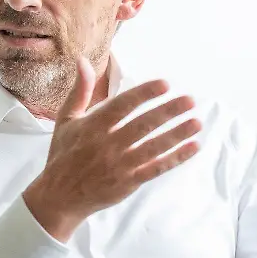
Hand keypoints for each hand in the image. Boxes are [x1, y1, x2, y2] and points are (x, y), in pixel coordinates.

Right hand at [24, 56, 202, 241]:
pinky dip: (176, 158)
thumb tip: (83, 60)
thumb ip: (80, 90)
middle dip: (169, 111)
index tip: (165, 84)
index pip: (123, 105)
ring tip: (197, 122)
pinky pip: (156, 168)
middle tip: (190, 100)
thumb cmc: (63, 154)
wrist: (59, 197)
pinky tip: (193, 147)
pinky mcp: (128, 183)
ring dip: (177, 134)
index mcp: (92, 127)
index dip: (145, 94)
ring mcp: (119, 165)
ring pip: (154, 147)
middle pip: (143, 125)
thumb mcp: (66, 120)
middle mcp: (107, 145)